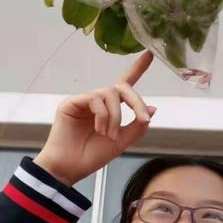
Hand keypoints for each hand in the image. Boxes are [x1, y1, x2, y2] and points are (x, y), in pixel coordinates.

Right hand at [34, 51, 155, 185]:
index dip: (137, 68)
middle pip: (121, 87)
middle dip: (136, 101)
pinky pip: (94, 99)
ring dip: (116, 116)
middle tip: (142, 118)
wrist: (69, 168)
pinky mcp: (72, 102)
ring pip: (109, 93)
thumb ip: (136, 126)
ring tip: (109, 135)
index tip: (149, 54)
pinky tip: (99, 129)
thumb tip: (152, 109)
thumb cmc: (91, 156)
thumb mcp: (120, 143)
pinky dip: (102, 114)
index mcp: (110, 108)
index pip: (125, 84)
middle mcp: (98, 101)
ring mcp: (84, 100)